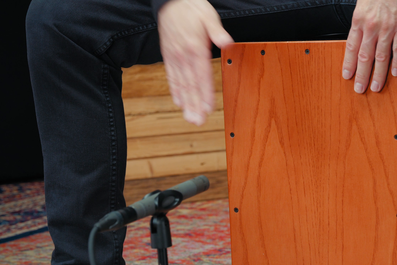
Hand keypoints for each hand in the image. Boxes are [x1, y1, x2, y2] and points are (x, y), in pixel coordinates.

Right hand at [158, 0, 233, 125]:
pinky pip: (171, 77)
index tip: (208, 108)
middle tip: (198, 122)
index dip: (205, 93)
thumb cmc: (192, 8)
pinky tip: (179, 103)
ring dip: (186, 103)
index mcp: (195, 48)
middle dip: (194, 105)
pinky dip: (175, 91)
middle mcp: (183, 56)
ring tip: (190, 119)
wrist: (170, 2)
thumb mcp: (208, 16)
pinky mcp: (168, 57)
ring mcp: (174, 58)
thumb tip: (227, 42)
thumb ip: (217, 31)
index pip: (202, 75)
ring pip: (181, 84)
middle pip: (190, 85)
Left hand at [342, 0, 396, 93]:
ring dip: (378, 75)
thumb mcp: (363, 3)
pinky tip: (395, 73)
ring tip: (376, 87)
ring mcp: (388, 28)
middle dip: (361, 75)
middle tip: (359, 89)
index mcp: (359, 20)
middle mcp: (371, 26)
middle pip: (364, 56)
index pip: (351, 47)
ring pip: (380, 57)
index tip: (347, 76)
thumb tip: (357, 37)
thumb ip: (361, 21)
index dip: (348, 64)